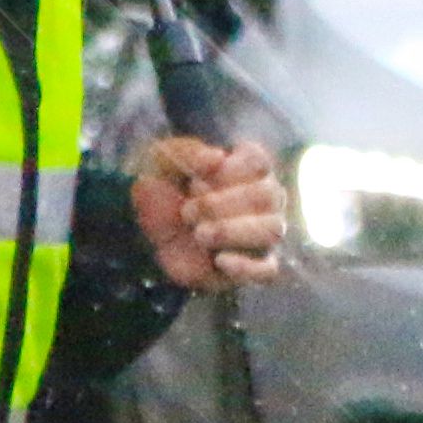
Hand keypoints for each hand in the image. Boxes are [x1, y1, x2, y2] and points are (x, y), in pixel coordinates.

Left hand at [132, 135, 283, 289]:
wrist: (150, 232)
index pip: (259, 163)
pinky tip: (220, 260)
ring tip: (199, 234)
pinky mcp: (254, 265)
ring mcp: (263, 233)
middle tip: (187, 212)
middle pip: (268, 196)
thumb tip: (217, 158)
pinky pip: (269, 269)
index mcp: (246, 168)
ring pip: (273, 230)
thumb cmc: (163, 189)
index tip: (197, 179)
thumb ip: (187, 153)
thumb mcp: (162, 161)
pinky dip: (247, 266)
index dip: (230, 171)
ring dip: (232, 231)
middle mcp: (264, 199)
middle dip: (222, 204)